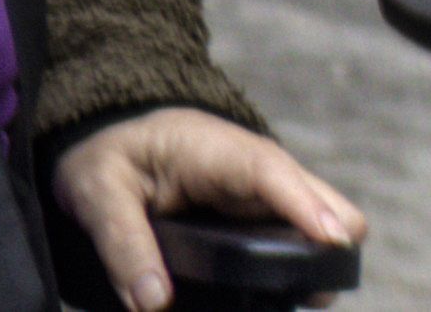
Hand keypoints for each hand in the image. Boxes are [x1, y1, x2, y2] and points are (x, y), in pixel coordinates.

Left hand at [48, 107, 358, 311]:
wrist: (112, 134)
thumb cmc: (108, 154)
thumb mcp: (97, 191)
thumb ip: (122, 243)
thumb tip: (153, 302)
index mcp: (214, 151)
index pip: (269, 170)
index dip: (305, 203)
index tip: (333, 239)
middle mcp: (255, 171)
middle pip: (323, 202)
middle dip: (327, 243)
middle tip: (307, 289)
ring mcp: (267, 197)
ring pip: (322, 227)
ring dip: (316, 262)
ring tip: (294, 297)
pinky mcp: (265, 219)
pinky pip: (300, 243)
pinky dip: (300, 269)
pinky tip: (284, 296)